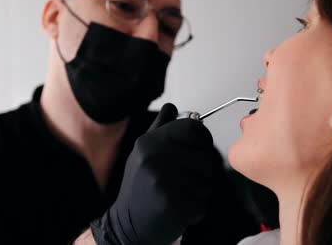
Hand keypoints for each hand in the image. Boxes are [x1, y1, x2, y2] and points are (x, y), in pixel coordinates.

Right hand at [90, 103, 214, 244]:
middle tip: (182, 180)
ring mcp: (162, 180)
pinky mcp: (171, 204)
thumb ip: (160, 129)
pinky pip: (202, 201)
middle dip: (200, 168)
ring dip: (199, 190)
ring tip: (178, 194)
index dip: (201, 138)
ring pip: (206, 178)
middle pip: (204, 152)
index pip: (194, 128)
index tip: (196, 149)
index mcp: (148, 142)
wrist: (126, 225)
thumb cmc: (138, 189)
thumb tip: (172, 106)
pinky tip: (178, 208)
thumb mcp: (142, 152)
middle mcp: (154, 158)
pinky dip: (195, 208)